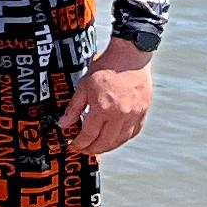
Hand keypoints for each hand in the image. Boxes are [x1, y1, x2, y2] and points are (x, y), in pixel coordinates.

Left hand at [57, 42, 153, 156]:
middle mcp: (120, 115)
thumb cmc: (106, 67)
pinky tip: (115, 138)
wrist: (130, 56)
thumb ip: (74, 108)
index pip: (89, 135)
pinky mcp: (143, 112)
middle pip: (105, 142)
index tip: (73, 146)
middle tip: (84, 149)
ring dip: (108, 147)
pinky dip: (123, 138)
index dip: (79, 144)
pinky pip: (133, 132)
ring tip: (98, 147)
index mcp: (103, 108)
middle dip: (92, 149)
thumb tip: (64, 124)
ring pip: (120, 140)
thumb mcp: (83, 86)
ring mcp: (134, 115)